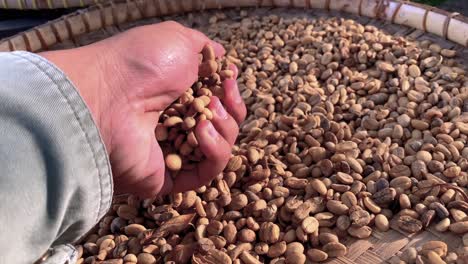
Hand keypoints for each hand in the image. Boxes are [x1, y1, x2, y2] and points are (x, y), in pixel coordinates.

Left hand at [40, 21, 245, 196]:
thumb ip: (204, 48)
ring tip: (209, 112)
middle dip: (232, 110)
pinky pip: (207, 172)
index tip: (229, 79)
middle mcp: (175, 124)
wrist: (106, 96)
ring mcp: (172, 152)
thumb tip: (222, 56)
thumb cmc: (139, 64)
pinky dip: (215, 150)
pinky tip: (202, 131)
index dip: (228, 92)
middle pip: (222, 125)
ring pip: (220, 148)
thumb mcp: (177, 39)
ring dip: (225, 128)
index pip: (215, 101)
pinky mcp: (170, 177)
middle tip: (221, 96)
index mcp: (176, 95)